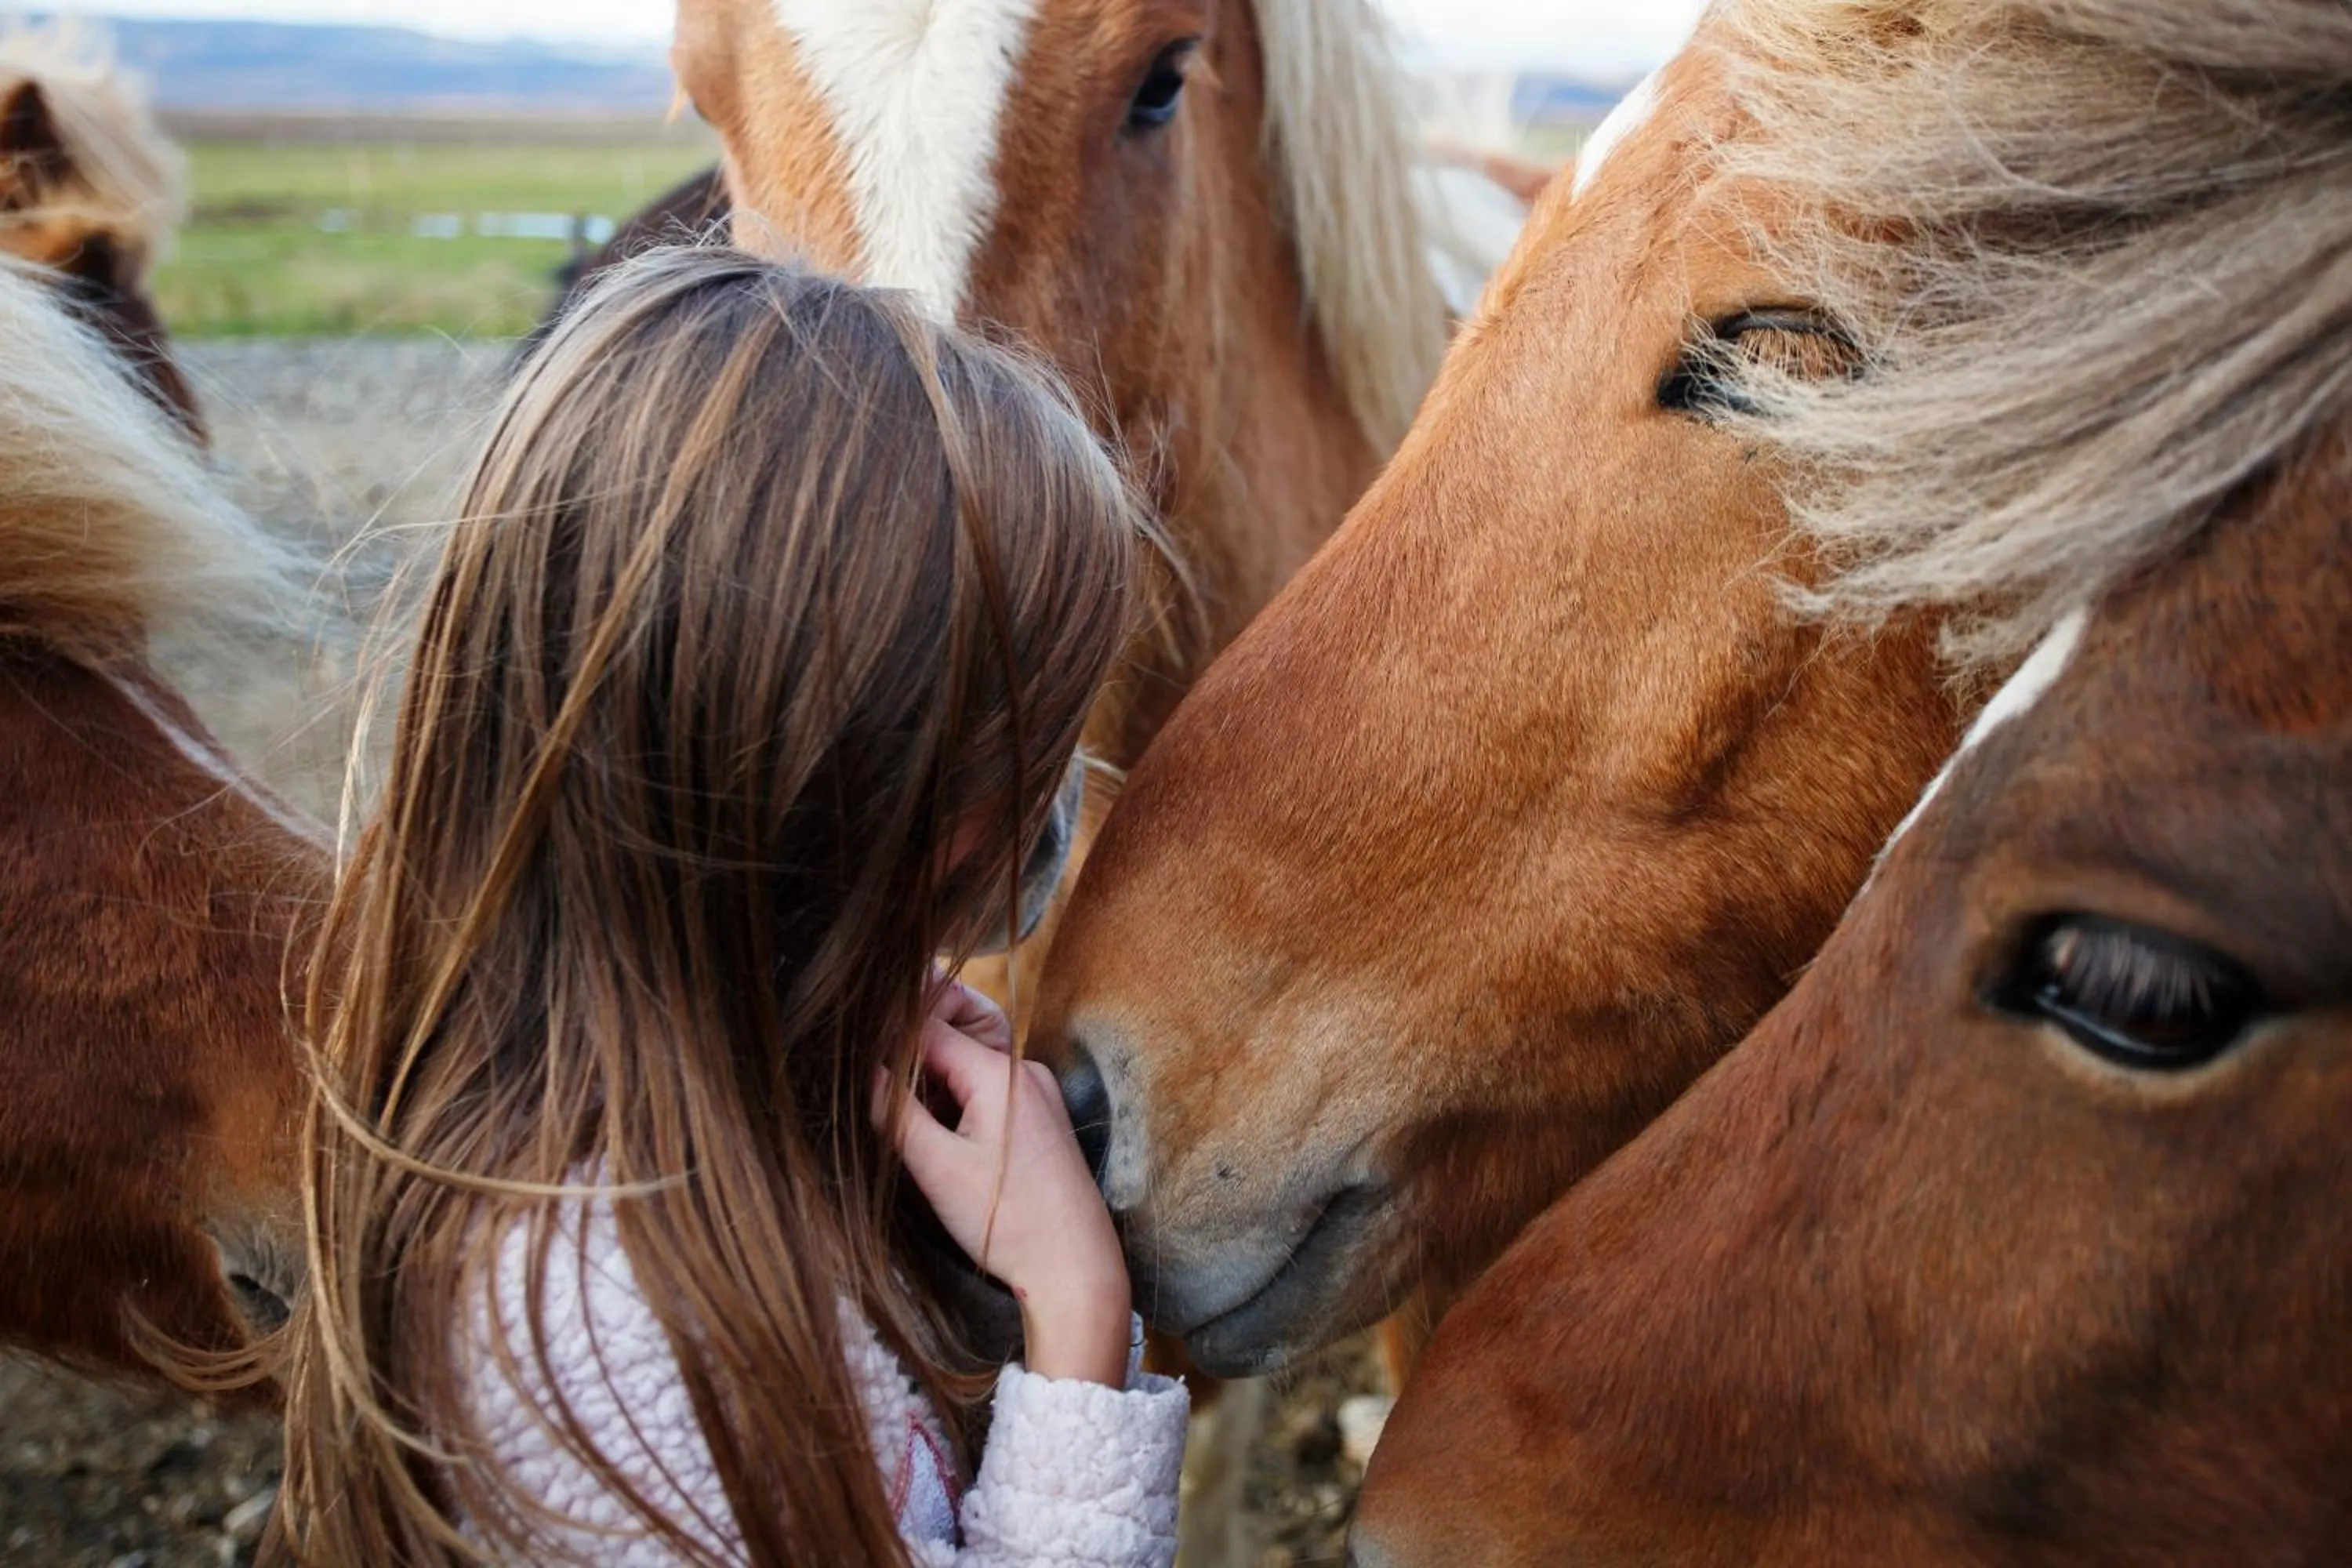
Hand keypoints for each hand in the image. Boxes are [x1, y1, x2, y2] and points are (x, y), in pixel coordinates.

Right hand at [878, 980, 1131, 1386]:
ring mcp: (1039, 1094)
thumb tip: (866, 1073)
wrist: (1074, 1267)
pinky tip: (948, 1148)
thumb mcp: (937, 1169)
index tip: (853, 1063)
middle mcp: (1025, 1072)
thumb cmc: (1008, 1222)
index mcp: (999, 1074)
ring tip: (916, 1137)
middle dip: (910, 1073)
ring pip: (968, 1074)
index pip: (928, 1031)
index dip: (886, 1044)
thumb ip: (896, 1115)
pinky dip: (960, 1111)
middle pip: (949, 1050)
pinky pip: (990, 1096)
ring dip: (934, 1096)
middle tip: (878, 1108)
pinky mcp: (1042, 1119)